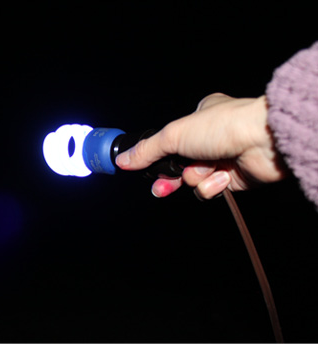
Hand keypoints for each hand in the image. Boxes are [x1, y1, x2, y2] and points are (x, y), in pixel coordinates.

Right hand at [116, 93, 288, 198]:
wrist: (264, 141)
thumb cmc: (223, 126)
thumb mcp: (174, 135)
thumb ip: (147, 150)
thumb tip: (122, 160)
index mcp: (197, 119)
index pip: (169, 144)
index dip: (157, 160)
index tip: (146, 171)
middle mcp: (210, 138)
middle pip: (179, 165)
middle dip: (172, 177)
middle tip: (163, 187)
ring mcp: (222, 158)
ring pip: (195, 180)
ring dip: (197, 178)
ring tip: (207, 169)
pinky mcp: (235, 178)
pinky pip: (212, 190)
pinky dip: (214, 185)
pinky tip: (223, 176)